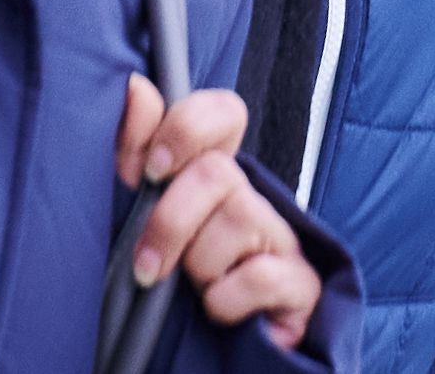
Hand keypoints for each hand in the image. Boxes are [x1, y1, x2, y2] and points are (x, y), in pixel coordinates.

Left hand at [116, 76, 320, 344]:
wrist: (206, 357)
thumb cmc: (171, 278)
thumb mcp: (140, 215)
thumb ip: (133, 153)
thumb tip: (134, 87)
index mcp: (215, 173)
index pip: (223, 113)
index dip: (188, 128)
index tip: (151, 168)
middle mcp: (253, 196)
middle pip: (219, 172)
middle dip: (172, 221)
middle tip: (148, 265)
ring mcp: (280, 238)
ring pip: (239, 219)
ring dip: (199, 266)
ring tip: (192, 291)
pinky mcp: (301, 284)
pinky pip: (262, 275)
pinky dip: (226, 300)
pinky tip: (219, 312)